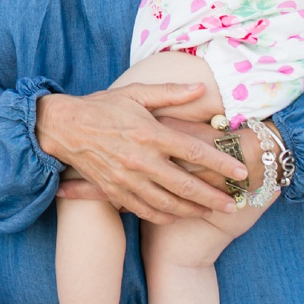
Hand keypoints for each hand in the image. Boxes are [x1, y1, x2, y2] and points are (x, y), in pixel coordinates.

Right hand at [40, 83, 246, 224]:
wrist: (63, 127)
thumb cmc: (102, 106)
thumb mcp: (136, 93)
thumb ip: (171, 93)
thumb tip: (201, 87)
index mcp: (150, 132)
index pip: (194, 151)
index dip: (220, 163)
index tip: (240, 172)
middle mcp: (141, 159)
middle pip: (186, 185)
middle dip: (214, 197)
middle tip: (234, 203)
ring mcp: (127, 179)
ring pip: (168, 203)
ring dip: (193, 210)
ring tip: (211, 212)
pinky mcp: (114, 191)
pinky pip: (145, 210)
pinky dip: (165, 216)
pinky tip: (178, 216)